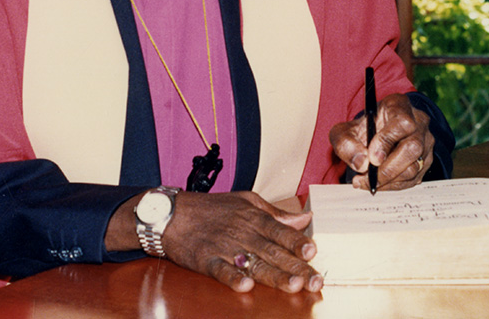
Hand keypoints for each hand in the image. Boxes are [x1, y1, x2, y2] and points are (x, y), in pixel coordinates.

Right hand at [160, 191, 321, 292]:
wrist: (173, 213)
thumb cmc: (214, 208)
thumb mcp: (247, 201)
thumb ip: (277, 214)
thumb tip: (305, 219)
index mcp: (255, 218)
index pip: (282, 232)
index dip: (298, 242)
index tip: (312, 251)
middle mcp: (244, 233)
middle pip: (274, 253)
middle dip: (296, 268)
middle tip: (315, 281)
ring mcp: (226, 248)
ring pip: (254, 264)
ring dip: (274, 276)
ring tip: (292, 286)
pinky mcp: (207, 260)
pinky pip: (222, 270)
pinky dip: (233, 278)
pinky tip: (246, 285)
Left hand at [328, 93, 433, 191]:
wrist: (374, 136)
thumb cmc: (362, 130)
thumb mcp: (344, 131)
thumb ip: (346, 144)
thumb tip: (362, 164)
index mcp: (399, 106)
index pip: (402, 122)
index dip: (387, 141)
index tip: (372, 157)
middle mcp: (418, 122)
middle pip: (412, 147)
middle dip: (387, 168)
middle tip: (366, 176)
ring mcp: (425, 142)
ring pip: (414, 167)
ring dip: (388, 180)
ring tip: (366, 181)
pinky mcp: (426, 161)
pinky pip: (414, 179)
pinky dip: (393, 185)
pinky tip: (377, 183)